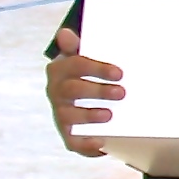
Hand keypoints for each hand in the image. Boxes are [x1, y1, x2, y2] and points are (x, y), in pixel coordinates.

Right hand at [46, 26, 119, 155]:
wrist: (84, 95)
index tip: (119, 72)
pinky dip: (85, 144)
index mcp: (61, 69)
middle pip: (73, 89)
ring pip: (69, 115)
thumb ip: (77, 47)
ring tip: (109, 115)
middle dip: (97, 91)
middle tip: (122, 92)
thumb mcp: (84, 57)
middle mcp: (56, 91)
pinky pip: (72, 141)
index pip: (75, 65)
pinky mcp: (68, 133)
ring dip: (88, 115)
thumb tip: (65, 34)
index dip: (96, 68)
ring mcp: (61, 112)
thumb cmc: (88, 73)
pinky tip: (100, 144)